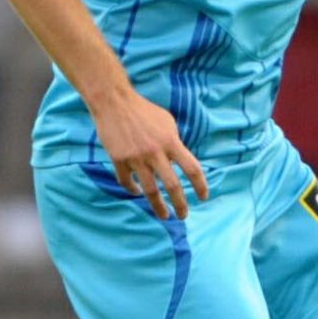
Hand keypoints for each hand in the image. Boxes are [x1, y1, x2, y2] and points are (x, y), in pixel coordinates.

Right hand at [88, 86, 207, 219]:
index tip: (204, 197)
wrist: (114, 102)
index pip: (192, 168)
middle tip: (183, 216)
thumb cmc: (144, 111)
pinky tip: (137, 192)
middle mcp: (156, 152)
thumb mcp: (167, 122)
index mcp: (171, 142)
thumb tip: (180, 162)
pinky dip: (133, 190)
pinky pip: (126, 182)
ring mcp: (136, 158)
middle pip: (173, 186)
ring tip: (164, 216)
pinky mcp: (119, 159)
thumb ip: (175, 143)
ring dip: (158, 207)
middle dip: (181, 205)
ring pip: (150, 191)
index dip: (201, 185)